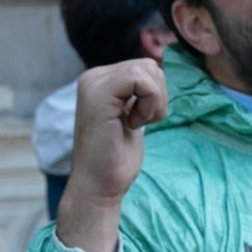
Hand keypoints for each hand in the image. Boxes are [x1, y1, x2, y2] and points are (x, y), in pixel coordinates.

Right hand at [57, 58, 165, 251]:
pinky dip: (149, 104)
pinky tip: (132, 124)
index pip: (144, 67)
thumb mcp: (130, 114)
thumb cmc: (115, 158)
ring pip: (148, 70)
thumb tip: (158, 70)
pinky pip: (142, 80)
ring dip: (153, 102)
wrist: (98, 185)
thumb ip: (138, 92)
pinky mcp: (99, 94)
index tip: (136, 120)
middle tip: (137, 123)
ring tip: (133, 124)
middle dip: (157, 97)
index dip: (154, 95)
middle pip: (149, 66)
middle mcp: (92, 77)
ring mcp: (93, 84)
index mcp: (98, 81)